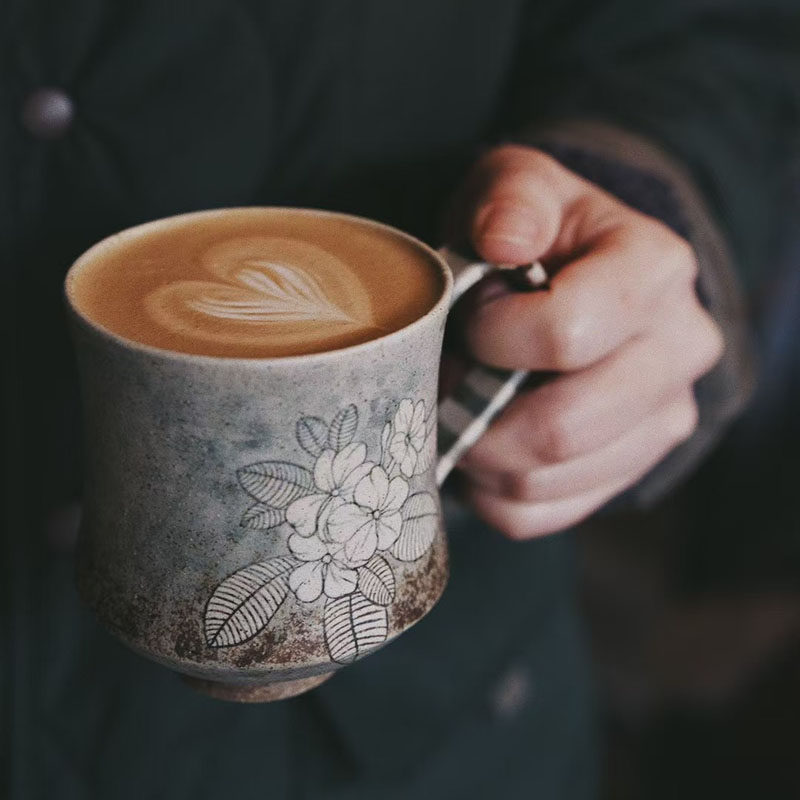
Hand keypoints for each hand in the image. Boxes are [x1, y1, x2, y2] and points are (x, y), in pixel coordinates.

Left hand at [448, 145, 722, 537]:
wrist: (572, 279)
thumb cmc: (536, 233)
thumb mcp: (516, 187)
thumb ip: (511, 198)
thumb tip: (506, 239)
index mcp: (655, 271)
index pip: (565, 334)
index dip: (491, 335)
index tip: (470, 318)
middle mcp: (677, 353)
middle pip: (560, 429)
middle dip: (475, 411)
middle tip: (446, 378)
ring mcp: (660, 421)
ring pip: (543, 481)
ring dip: (476, 451)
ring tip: (461, 403)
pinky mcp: (629, 470)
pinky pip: (539, 514)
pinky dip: (488, 490)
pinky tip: (482, 442)